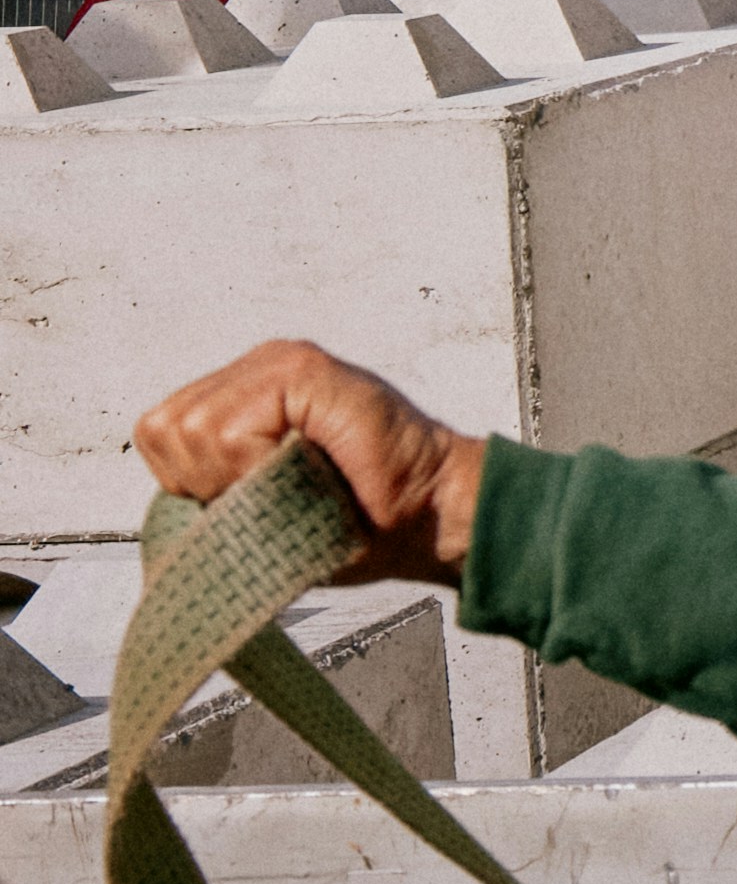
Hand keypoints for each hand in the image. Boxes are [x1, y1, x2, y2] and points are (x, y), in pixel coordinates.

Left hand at [135, 339, 480, 580]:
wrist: (430, 516)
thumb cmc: (359, 522)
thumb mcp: (263, 504)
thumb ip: (215, 486)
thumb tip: (167, 493)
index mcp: (243, 396)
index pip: (159, 435)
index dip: (193, 483)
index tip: (256, 499)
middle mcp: (256, 368)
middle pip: (163, 429)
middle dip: (206, 480)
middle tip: (275, 490)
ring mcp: (278, 361)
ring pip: (190, 429)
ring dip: (235, 474)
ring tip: (294, 478)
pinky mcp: (301, 367)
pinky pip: (229, 428)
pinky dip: (256, 466)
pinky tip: (307, 465)